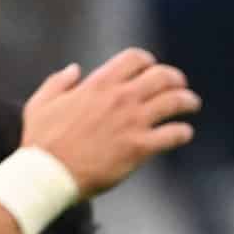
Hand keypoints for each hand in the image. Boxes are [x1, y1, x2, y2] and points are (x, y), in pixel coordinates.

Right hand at [22, 51, 201, 198]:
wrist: (48, 174)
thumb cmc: (41, 141)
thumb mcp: (41, 103)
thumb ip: (59, 82)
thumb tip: (75, 70)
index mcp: (98, 84)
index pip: (134, 59)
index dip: (147, 61)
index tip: (152, 68)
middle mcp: (120, 98)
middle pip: (161, 77)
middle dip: (175, 78)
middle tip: (180, 86)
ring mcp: (132, 122)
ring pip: (174, 102)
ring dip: (187, 100)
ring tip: (192, 104)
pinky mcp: (139, 148)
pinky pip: (172, 135)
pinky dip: (183, 132)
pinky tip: (185, 133)